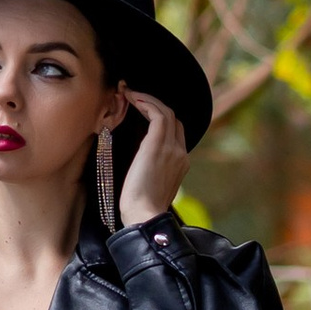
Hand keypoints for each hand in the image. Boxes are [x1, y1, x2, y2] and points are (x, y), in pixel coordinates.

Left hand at [115, 86, 187, 225]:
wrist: (144, 216)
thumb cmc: (140, 207)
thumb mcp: (151, 186)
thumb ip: (152, 170)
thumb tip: (140, 161)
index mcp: (181, 163)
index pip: (176, 131)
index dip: (159, 116)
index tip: (140, 109)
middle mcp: (181, 153)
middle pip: (174, 118)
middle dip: (154, 104)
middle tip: (133, 96)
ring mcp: (173, 148)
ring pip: (166, 112)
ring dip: (147, 99)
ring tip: (129, 93)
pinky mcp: (159, 145)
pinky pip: (157, 114)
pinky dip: (145, 102)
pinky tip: (131, 98)